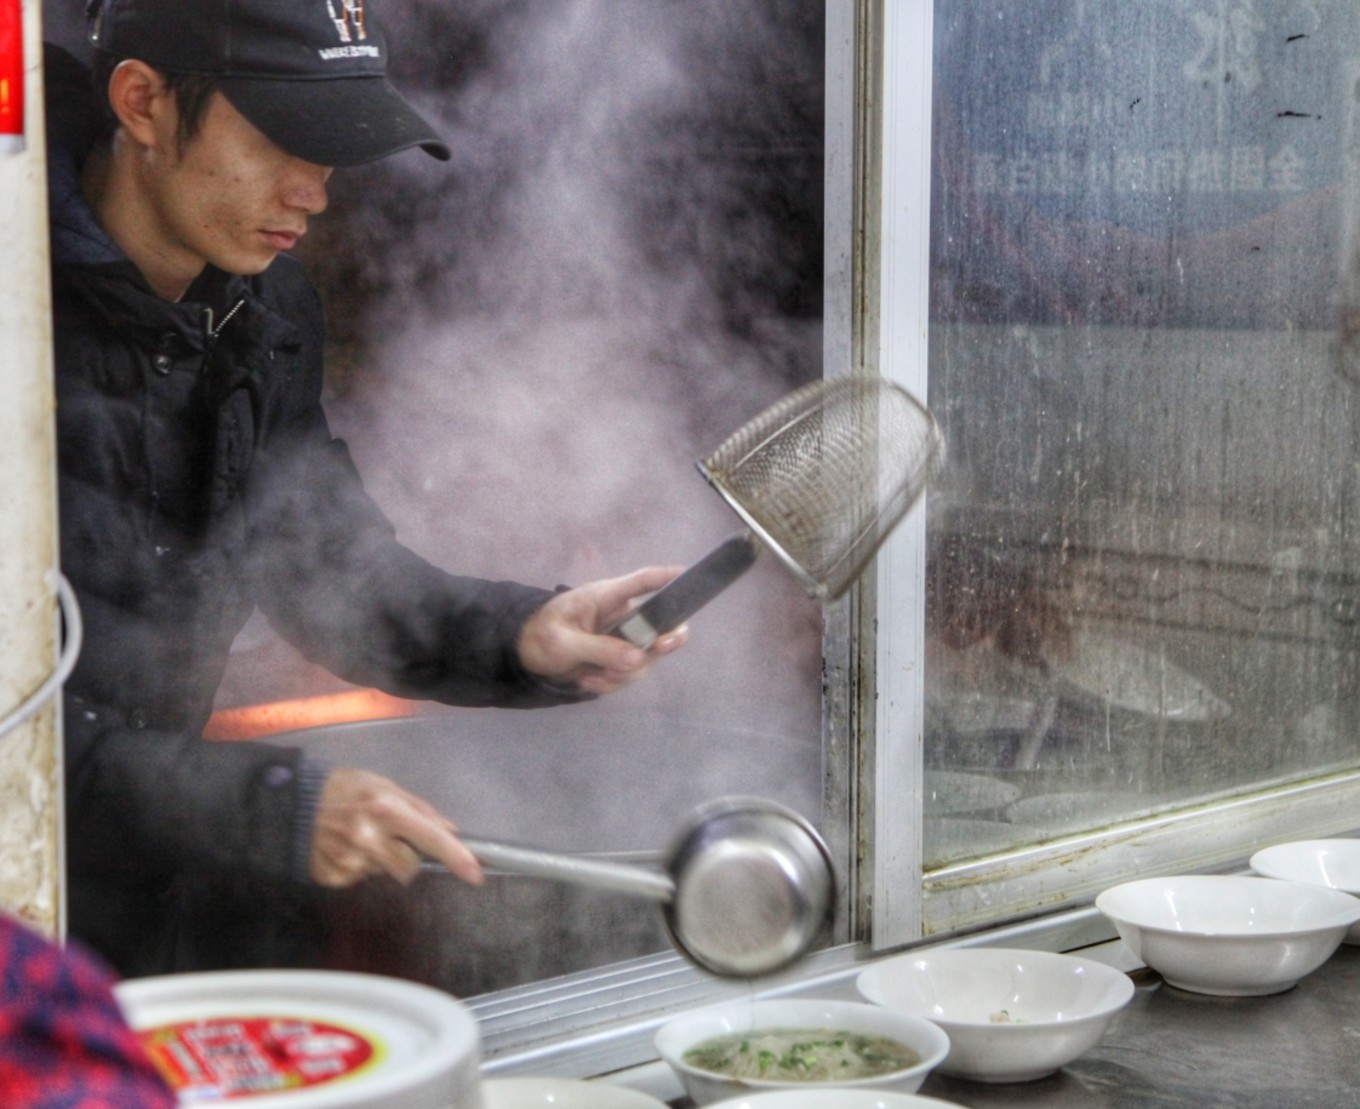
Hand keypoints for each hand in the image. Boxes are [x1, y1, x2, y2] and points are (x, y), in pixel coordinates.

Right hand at [309, 767, 482, 887]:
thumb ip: (419, 809)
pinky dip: (356, 867)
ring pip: (383, 874)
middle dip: (404, 855)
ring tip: (358, 838)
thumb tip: (450, 830)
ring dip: (379, 860)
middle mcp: (369, 838)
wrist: (293, 802)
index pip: (430, 838)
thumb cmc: (345, 789)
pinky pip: (359, 880)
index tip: (475, 873)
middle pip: (409, 867)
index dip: (455, 856)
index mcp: (386, 810)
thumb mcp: (383, 785)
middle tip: (386, 836)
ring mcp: (349, 862)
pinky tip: (342, 848)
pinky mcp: (333, 878)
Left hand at [518, 565, 688, 694]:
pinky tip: (589, 682)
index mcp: (606, 597)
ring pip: (646, 656)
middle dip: (665, 639)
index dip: (666, 577)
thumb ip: (599, 649)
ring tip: (593, 678)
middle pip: (660, 624)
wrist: (525, 655)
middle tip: (663, 646)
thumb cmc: (540, 635)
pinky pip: (630, 673)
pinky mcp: (617, 659)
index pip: (641, 582)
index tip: (687, 574)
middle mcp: (621, 616)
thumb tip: (637, 660)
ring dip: (625, 673)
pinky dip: (613, 683)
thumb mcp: (563, 642)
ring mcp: (622, 638)